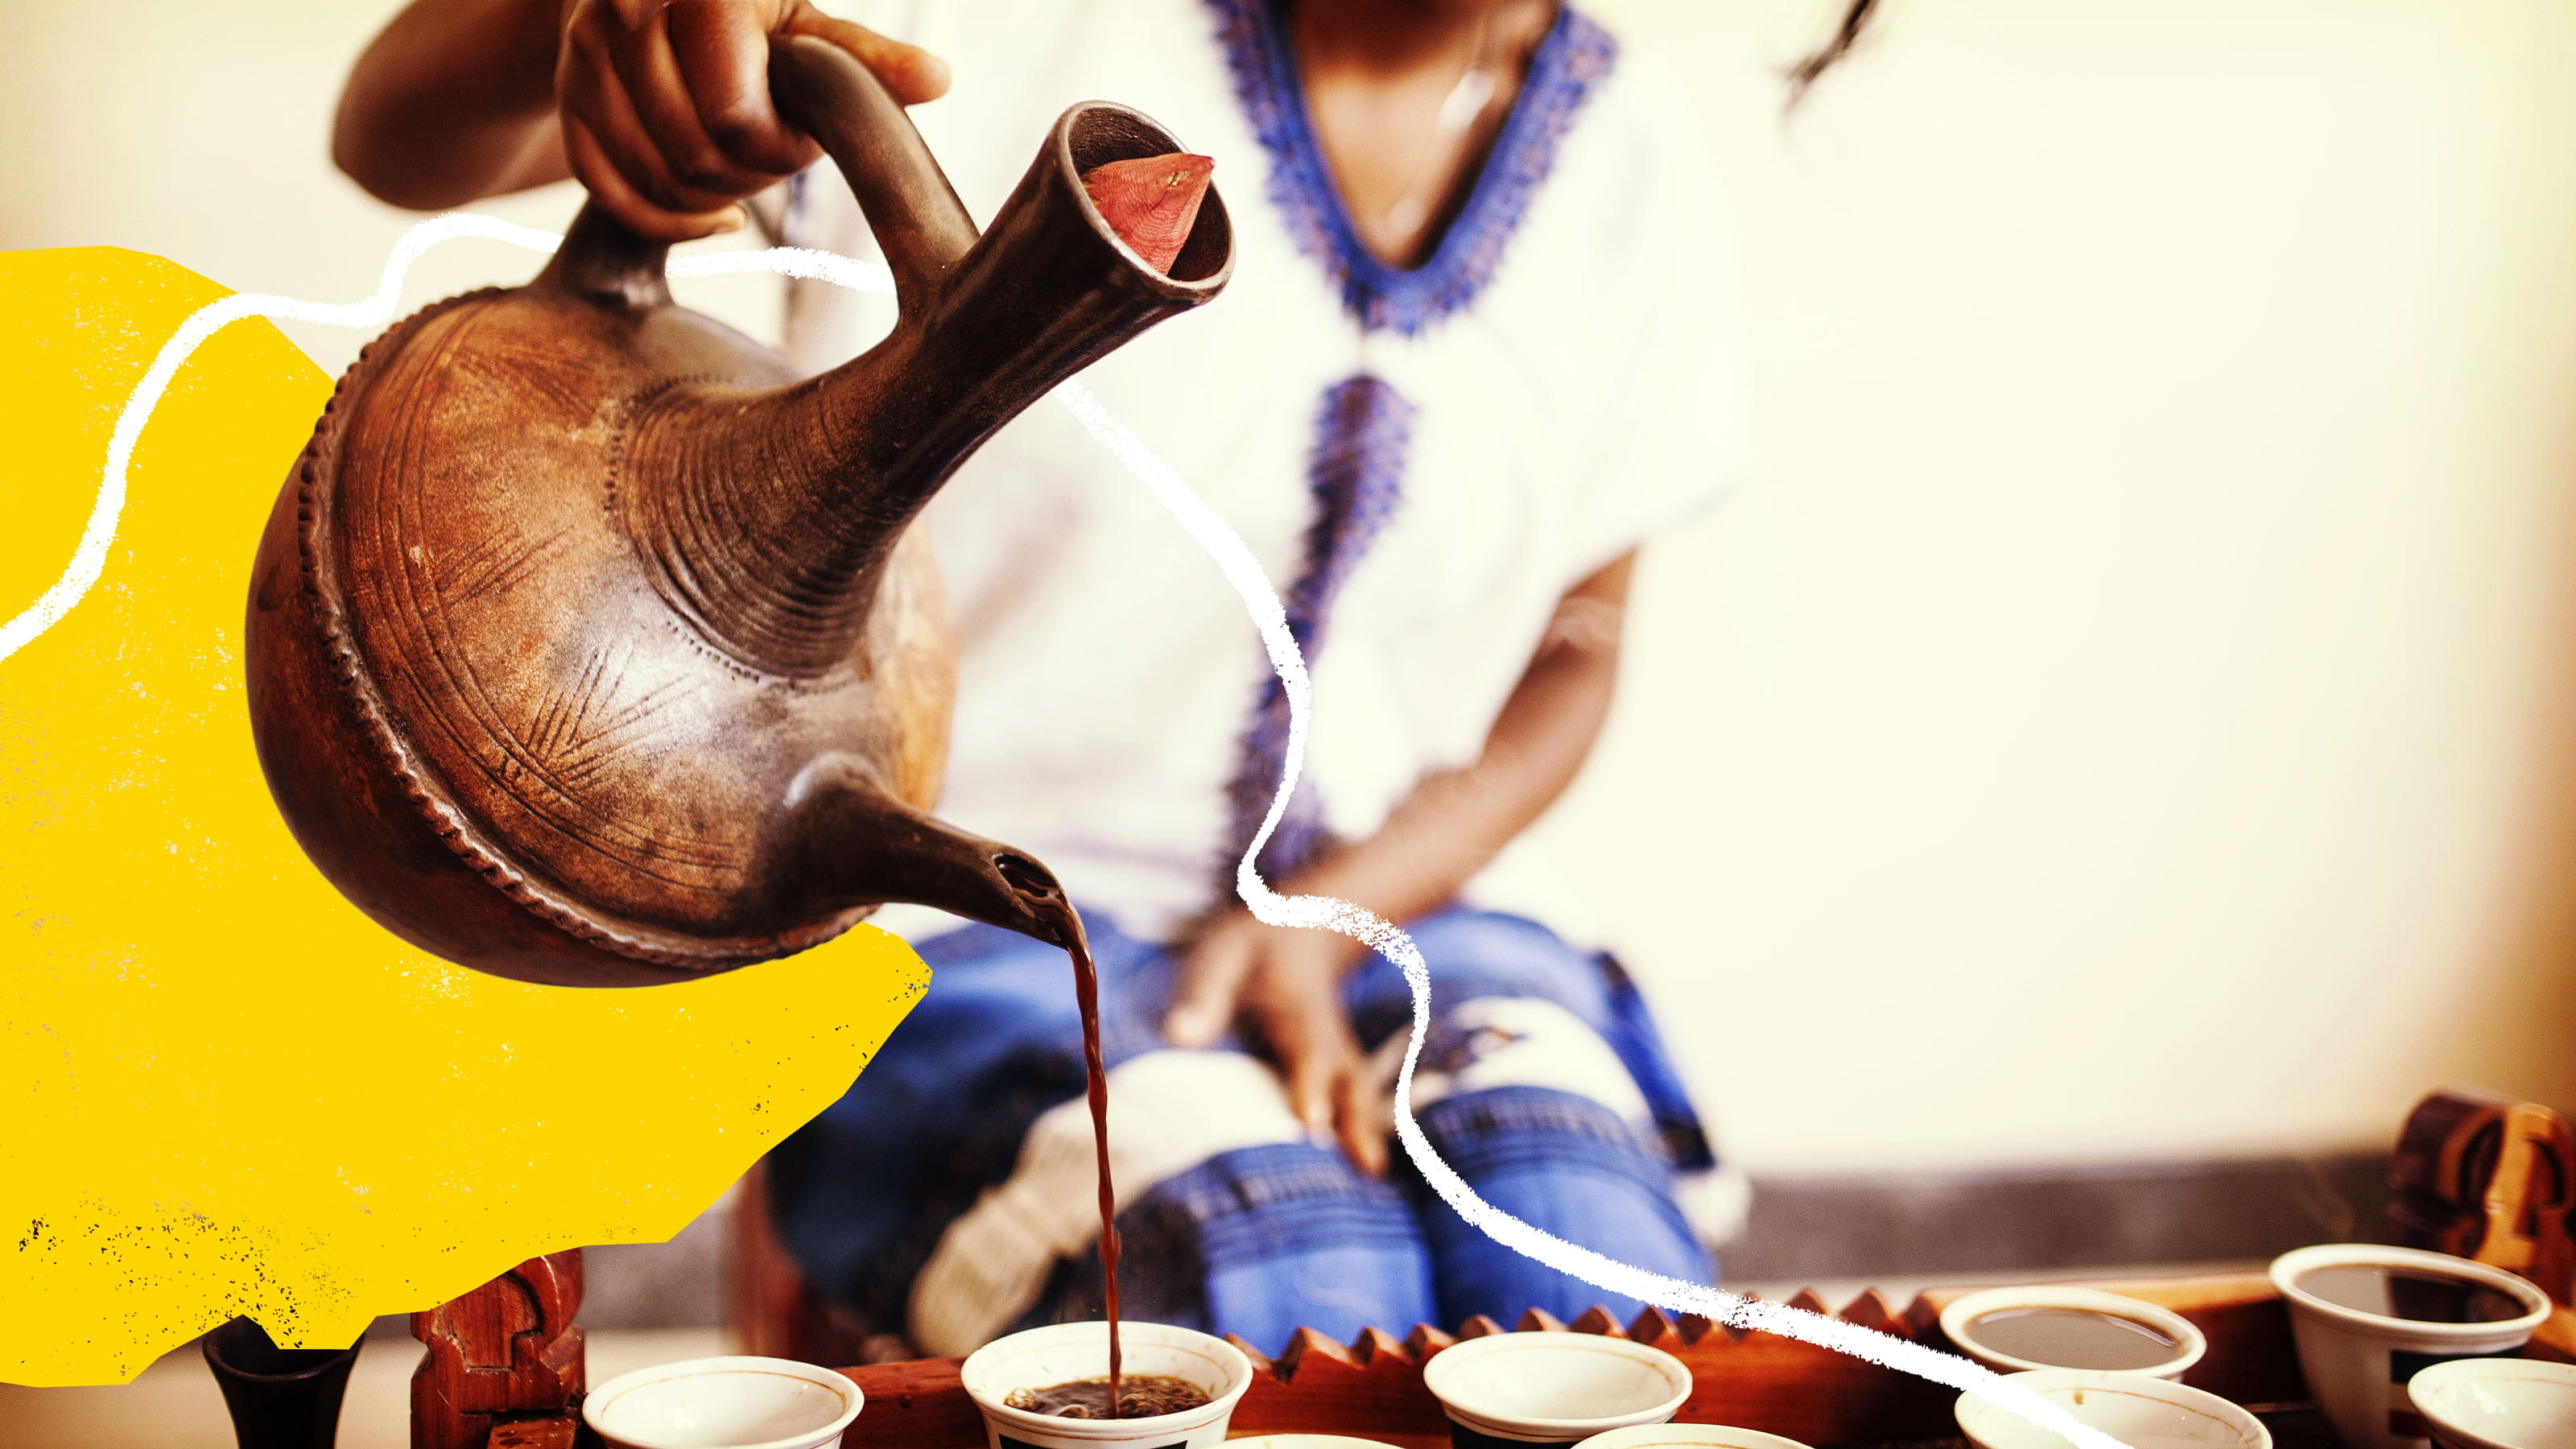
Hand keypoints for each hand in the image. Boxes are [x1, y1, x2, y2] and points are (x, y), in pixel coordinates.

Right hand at [555, 0, 949, 239]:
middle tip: (775, 157)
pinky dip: (664, 220)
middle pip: (694, 151)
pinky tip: (714, 217)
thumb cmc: (752, 16)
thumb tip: (939, 80)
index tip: (797, 134)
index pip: (734, 114)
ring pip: (652, 174)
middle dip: (748, 174)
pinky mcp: (566, 97)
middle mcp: (624, 7)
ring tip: (745, 171)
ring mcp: (585, 53)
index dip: (776, 146)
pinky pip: (607, 188)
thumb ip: (863, 58)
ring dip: (710, 196)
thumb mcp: (808, 29)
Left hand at [1164, 914, 1388, 1175]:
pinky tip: (1367, 1170)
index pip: (1307, 1048)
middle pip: (1347, 1079)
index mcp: (1298, 1008)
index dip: (1310, 1084)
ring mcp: (1339, 1051)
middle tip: (1365, 1167)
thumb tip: (1179, 1035)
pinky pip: (1354, 1099)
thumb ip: (1204, 994)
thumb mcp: (1222, 956)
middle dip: (1354, 1121)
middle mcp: (1327, 1035)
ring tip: (1371, 1176)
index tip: (1311, 1122)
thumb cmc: (1252, 948)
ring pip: (1356, 1092)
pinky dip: (1362, 1131)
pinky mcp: (1339, 1066)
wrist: (1304, 927)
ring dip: (1364, 1132)